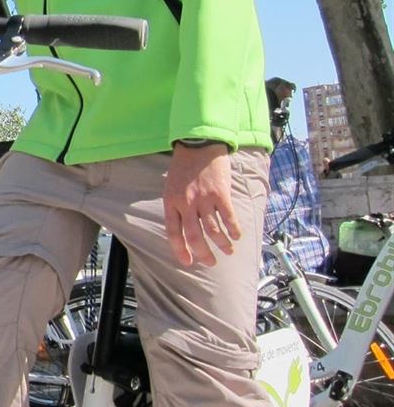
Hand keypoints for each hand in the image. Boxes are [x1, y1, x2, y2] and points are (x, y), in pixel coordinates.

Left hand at [163, 142, 240, 266]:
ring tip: (228, 251)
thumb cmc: (183, 166)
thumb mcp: (170, 186)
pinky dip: (233, 230)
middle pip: (194, 237)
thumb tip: (183, 228)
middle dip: (204, 254)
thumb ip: (176, 206)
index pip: (173, 233)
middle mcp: (186, 204)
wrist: (198, 144)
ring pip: (213, 231)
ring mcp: (204, 199)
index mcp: (171, 202)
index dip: (180, 250)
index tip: (188, 262)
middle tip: (211, 262)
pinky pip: (228, 218)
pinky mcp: (220, 194)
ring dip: (222, 245)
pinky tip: (236, 236)